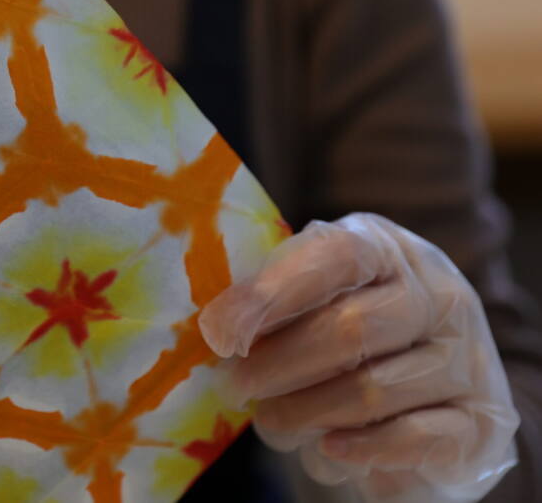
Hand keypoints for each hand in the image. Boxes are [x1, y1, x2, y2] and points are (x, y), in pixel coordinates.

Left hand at [200, 213, 519, 502]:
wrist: (430, 394)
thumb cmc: (348, 331)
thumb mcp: (314, 297)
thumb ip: (273, 299)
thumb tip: (217, 325)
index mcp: (387, 248)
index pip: (335, 256)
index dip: (270, 292)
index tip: (219, 331)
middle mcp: (438, 294)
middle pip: (349, 329)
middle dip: (278, 364)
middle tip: (233, 386)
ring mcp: (466, 356)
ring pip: (373, 388)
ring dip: (307, 411)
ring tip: (269, 421)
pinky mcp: (479, 419)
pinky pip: (415, 436)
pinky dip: (363, 446)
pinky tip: (327, 449)